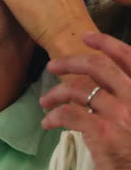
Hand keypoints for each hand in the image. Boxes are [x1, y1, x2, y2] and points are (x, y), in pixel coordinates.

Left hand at [40, 32, 130, 169]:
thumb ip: (124, 99)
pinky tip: (48, 122)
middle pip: (98, 66)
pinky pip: (71, 113)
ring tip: (46, 100)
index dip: (107, 42)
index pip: (128, 57)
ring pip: (79, 89)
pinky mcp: (104, 133)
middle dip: (70, 61)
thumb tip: (98, 90)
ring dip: (56, 92)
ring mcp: (120, 114)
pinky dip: (54, 115)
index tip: (87, 37)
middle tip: (52, 66)